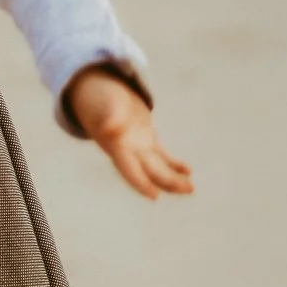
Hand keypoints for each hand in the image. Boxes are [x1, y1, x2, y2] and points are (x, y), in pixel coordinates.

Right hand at [64, 68, 193, 200]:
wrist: (95, 90)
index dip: (140, 183)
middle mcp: (127, 151)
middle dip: (168, 182)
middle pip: (149, 172)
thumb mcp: (104, 105)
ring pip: (157, 168)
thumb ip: (109, 116)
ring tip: (190, 188)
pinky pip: (161, 155)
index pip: (129, 170)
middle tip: (189, 189)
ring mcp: (137, 145)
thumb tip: (110, 127)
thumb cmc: (98, 98)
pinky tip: (188, 170)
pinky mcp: (145, 137)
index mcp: (116, 147)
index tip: (154, 196)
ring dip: (172, 178)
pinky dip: (173, 164)